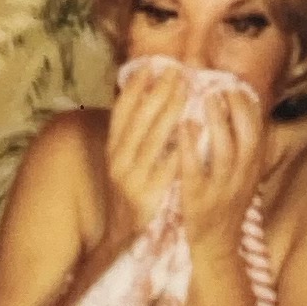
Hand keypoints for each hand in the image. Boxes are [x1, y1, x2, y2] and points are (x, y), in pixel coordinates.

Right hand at [102, 67, 185, 240]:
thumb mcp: (126, 163)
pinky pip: (166, 167)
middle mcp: (118, 161)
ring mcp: (133, 179)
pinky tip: (193, 129)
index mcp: (112, 150)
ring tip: (186, 89)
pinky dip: (179, 147)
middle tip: (176, 70)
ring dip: (169, 111)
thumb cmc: (131, 195)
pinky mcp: (149, 197)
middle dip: (157, 92)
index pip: (120, 112)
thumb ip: (135, 135)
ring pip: (152, 138)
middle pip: (138, 119)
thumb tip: (149, 100)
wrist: (124, 240)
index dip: (134, 88)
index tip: (149, 66)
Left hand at [177, 75, 266, 247]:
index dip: (247, 106)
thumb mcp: (241, 175)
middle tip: (219, 86)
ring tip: (204, 100)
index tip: (234, 85)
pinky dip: (190, 147)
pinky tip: (182, 128)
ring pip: (225, 150)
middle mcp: (241, 176)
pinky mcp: (198, 200)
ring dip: (216, 122)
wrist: (215, 246)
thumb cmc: (224, 204)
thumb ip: (240, 147)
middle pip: (246, 136)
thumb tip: (236, 111)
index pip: (257, 130)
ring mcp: (221, 188)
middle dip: (236, 109)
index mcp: (251, 167)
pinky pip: (196, 170)